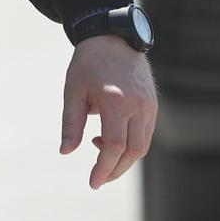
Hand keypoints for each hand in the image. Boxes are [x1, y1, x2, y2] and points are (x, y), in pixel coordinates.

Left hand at [60, 34, 156, 188]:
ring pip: (142, 146)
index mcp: (115, 101)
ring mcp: (149, 106)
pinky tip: (110, 140)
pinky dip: (130, 145)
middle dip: (115, 170)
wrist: (113, 38)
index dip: (104, 168)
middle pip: (133, 151)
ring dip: (124, 160)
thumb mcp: (72, 91)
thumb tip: (66, 152)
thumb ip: (70, 123)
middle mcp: (137, 106)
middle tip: (98, 179)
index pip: (114, 146)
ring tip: (101, 156)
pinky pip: (146, 134)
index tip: (92, 181)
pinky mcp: (153, 105)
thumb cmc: (87, 64)